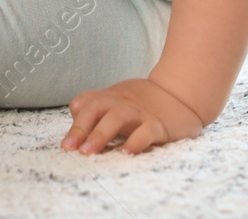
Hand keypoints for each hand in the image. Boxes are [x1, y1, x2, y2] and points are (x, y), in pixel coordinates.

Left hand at [59, 77, 204, 154]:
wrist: (181, 94)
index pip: (86, 103)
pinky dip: (135, 141)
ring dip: (100, 134)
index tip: (67, 143)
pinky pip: (145, 131)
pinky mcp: (158, 125)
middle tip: (70, 148)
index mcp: (110, 97)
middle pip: (96, 107)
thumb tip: (74, 127)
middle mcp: (122, 102)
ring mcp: (140, 112)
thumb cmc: (143, 103)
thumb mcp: (117, 100)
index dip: (75, 121)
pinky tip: (126, 153)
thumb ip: (96, 109)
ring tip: (89, 151)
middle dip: (81, 128)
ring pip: (117, 117)